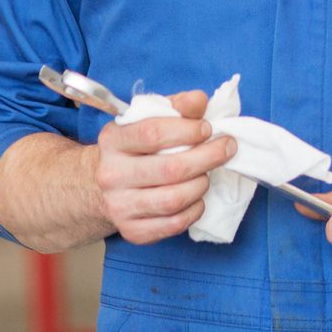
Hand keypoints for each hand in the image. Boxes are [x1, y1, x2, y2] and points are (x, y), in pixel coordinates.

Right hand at [94, 90, 236, 244]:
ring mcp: (119, 206)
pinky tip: (197, 198)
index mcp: (113, 140)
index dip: (187, 130)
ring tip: (207, 174)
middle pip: (169, 169)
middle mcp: (111, 174)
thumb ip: (176, 106)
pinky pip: (172, 225)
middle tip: (226, 148)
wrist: (104, 185)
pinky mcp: (131, 232)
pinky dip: (193, 211)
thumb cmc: (137, 148)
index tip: (207, 128)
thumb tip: (200, 100)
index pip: (152, 133)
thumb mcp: (150, 120)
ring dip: (200, 185)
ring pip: (172, 200)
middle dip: (207, 157)